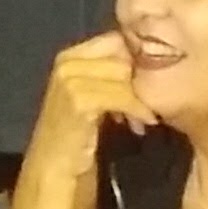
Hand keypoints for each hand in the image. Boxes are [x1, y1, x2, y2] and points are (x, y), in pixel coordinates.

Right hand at [27, 29, 156, 171]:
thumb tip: (149, 61)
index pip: (117, 39)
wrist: (55, 169)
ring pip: (125, 75)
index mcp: (70, 57)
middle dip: (142, 80)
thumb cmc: (78, 136)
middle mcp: (67, 62)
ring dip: (142, 97)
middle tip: (151, 106)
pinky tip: (141, 125)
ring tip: (144, 119)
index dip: (139, 59)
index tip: (152, 85)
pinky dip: (137, 110)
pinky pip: (122, 95)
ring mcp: (70, 79)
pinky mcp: (78, 99)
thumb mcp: (94, 98)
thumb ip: (111, 75)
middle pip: (123, 55)